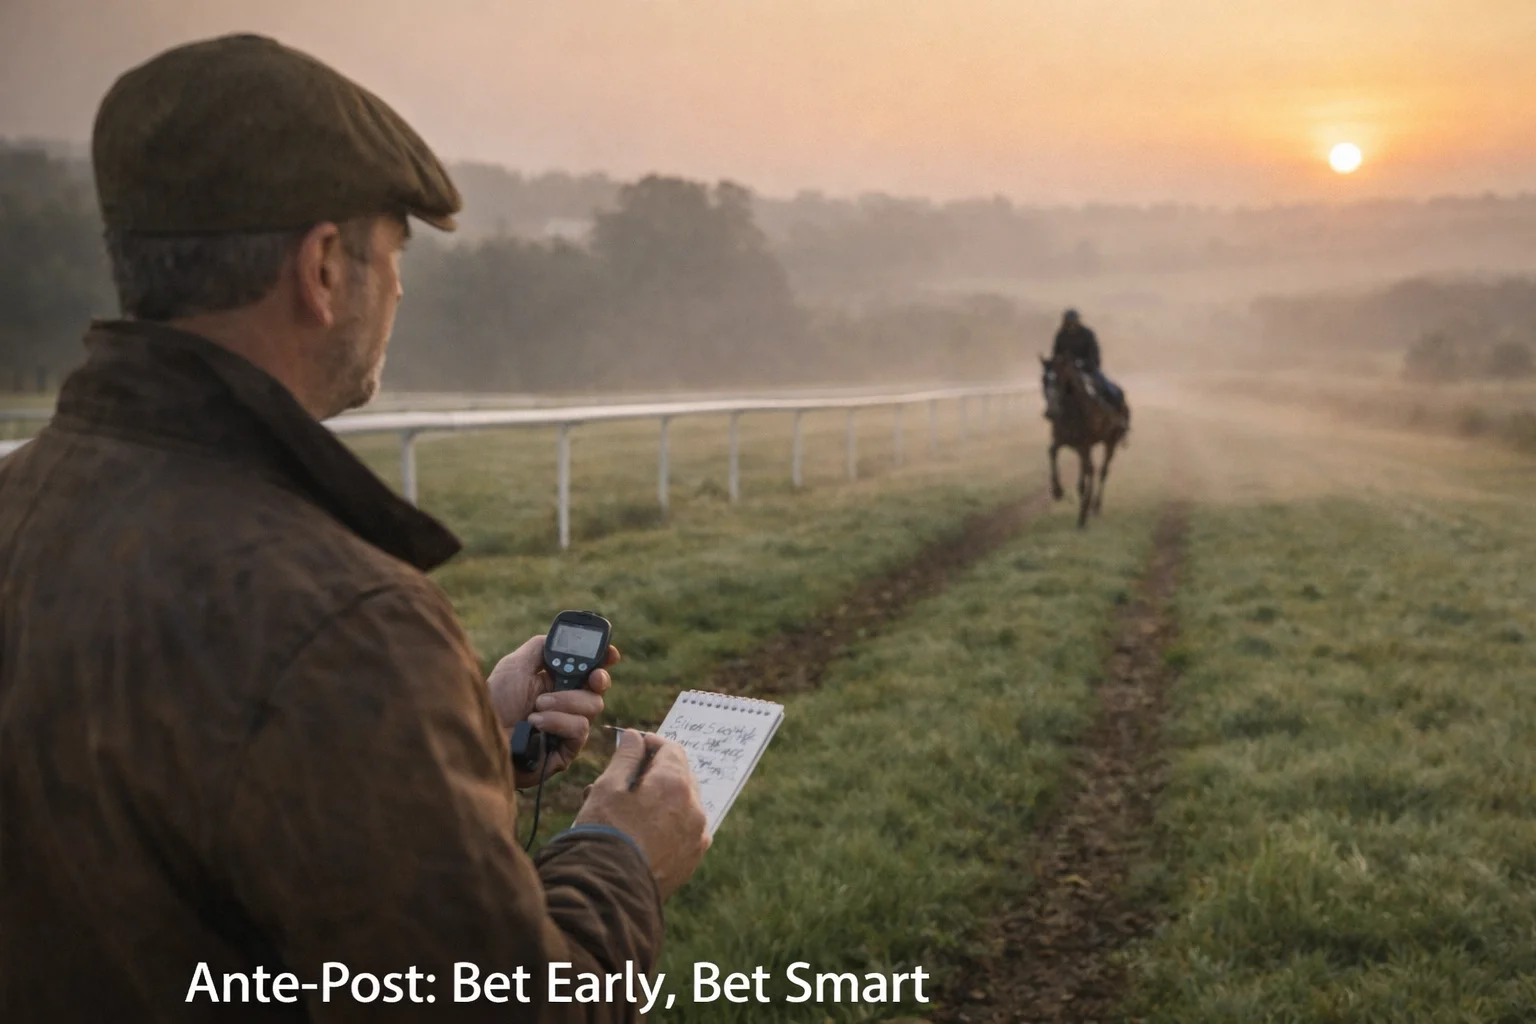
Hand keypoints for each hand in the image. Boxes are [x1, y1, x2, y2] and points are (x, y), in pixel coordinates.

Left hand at [486, 634, 618, 787]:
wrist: (483, 737)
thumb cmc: (494, 702)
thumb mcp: (515, 665)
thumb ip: (540, 648)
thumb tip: (562, 638)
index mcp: (556, 680)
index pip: (589, 667)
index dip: (604, 659)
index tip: (611, 654)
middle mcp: (566, 702)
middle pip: (599, 686)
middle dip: (599, 679)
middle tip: (593, 677)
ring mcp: (568, 725)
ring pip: (593, 706)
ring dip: (565, 701)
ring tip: (537, 706)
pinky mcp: (567, 747)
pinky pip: (579, 728)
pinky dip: (558, 721)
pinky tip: (536, 723)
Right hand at [575, 730, 709, 900]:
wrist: (607, 892)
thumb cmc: (604, 833)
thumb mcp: (608, 788)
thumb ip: (626, 757)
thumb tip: (634, 736)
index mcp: (675, 784)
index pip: (671, 750)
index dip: (651, 743)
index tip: (633, 745)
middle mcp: (695, 808)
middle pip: (681, 776)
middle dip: (655, 771)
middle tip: (625, 778)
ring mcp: (697, 836)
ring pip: (683, 804)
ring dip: (661, 798)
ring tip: (626, 808)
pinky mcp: (692, 859)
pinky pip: (684, 829)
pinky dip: (668, 822)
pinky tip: (640, 830)